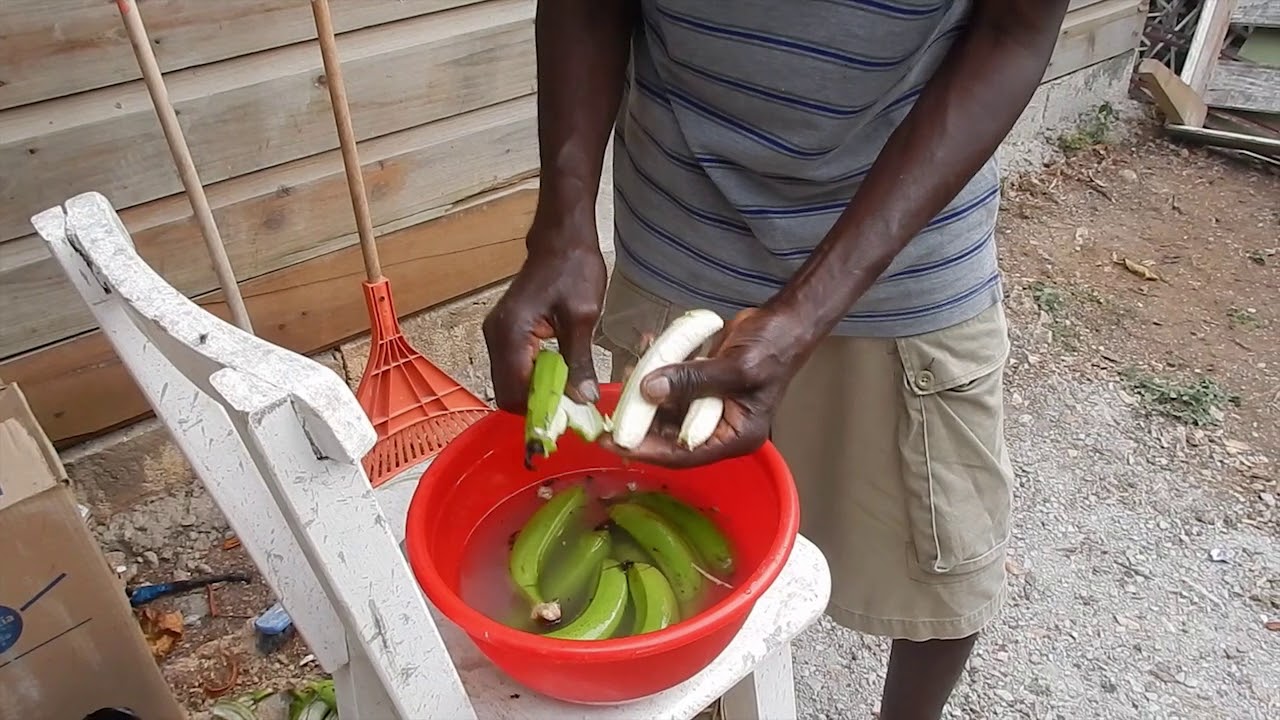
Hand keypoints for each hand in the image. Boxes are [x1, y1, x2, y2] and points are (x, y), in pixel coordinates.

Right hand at [482, 211, 606, 413]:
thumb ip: (579, 361)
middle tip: (572, 403)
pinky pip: (514, 368)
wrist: (561, 238)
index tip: (568, 414)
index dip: (539, 409)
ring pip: (510, 383)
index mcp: (510, 334)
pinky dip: (534, 377)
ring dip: (537, 392)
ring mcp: (497, 335)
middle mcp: (495, 337)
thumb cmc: (573, 269)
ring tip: (569, 386)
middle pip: (507, 393)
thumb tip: (583, 400)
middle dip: (538, 404)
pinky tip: (559, 371)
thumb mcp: (583, 317)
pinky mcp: (505, 333)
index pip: (514, 392)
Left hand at [602, 306, 810, 467]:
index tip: (614, 441)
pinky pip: (673, 384)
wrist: (785, 321)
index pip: (683, 454)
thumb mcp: (735, 368)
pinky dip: (658, 368)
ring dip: (646, 388)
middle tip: (613, 403)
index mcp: (735, 437)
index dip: (647, 449)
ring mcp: (709, 405)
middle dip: (641, 416)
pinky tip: (646, 348)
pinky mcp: (701, 385)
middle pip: (669, 433)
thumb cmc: (772, 349)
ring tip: (631, 368)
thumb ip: (692, 380)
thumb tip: (649, 389)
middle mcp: (720, 427)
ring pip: (667, 407)